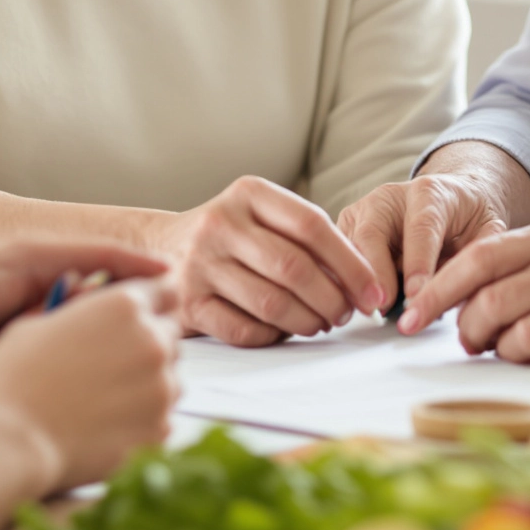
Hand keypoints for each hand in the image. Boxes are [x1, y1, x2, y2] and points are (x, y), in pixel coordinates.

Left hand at [0, 239, 170, 400]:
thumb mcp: (23, 262)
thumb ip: (89, 259)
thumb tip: (159, 267)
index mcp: (49, 274)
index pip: (118, 281)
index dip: (149, 295)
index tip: (180, 310)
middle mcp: (46, 311)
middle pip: (109, 325)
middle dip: (130, 338)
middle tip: (157, 354)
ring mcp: (34, 351)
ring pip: (89, 360)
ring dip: (105, 368)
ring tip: (128, 379)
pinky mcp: (19, 385)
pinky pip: (61, 389)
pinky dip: (79, 395)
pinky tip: (99, 405)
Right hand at [0, 279, 182, 493]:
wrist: (10, 440)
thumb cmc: (13, 378)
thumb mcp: (38, 322)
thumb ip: (80, 309)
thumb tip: (88, 300)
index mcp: (122, 305)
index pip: (165, 290)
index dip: (151, 300)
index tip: (140, 314)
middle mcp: (151, 341)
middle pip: (169, 333)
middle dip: (147, 341)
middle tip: (111, 360)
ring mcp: (160, 388)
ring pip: (170, 376)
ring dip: (148, 381)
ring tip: (106, 397)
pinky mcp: (158, 429)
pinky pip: (162, 415)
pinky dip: (143, 417)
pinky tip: (108, 423)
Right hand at [155, 175, 389, 346]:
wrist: (156, 248)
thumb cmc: (230, 236)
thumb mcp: (262, 215)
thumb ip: (307, 238)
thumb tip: (362, 282)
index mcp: (248, 193)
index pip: (312, 225)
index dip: (351, 263)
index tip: (374, 293)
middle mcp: (220, 222)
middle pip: (294, 267)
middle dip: (333, 298)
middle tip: (346, 314)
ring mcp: (199, 263)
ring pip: (272, 303)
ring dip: (307, 321)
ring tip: (320, 323)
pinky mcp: (186, 302)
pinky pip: (244, 330)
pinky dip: (273, 336)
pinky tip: (282, 331)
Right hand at [341, 164, 513, 314]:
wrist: (449, 198)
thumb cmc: (467, 217)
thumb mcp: (488, 229)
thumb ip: (480, 256)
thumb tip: (465, 291)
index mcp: (429, 192)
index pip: (420, 228)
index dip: (417, 264)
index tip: (417, 296)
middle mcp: (388, 197)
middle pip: (372, 234)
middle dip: (376, 274)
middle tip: (382, 309)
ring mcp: (362, 210)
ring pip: (347, 246)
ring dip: (354, 281)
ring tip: (367, 311)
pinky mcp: (345, 228)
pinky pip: (337, 256)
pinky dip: (343, 281)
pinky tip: (354, 303)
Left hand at [400, 213, 529, 359]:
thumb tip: (474, 299)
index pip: (480, 253)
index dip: (440, 284)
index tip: (413, 310)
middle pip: (485, 288)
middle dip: (458, 320)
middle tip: (462, 340)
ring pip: (506, 318)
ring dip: (489, 343)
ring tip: (497, 349)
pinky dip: (521, 354)